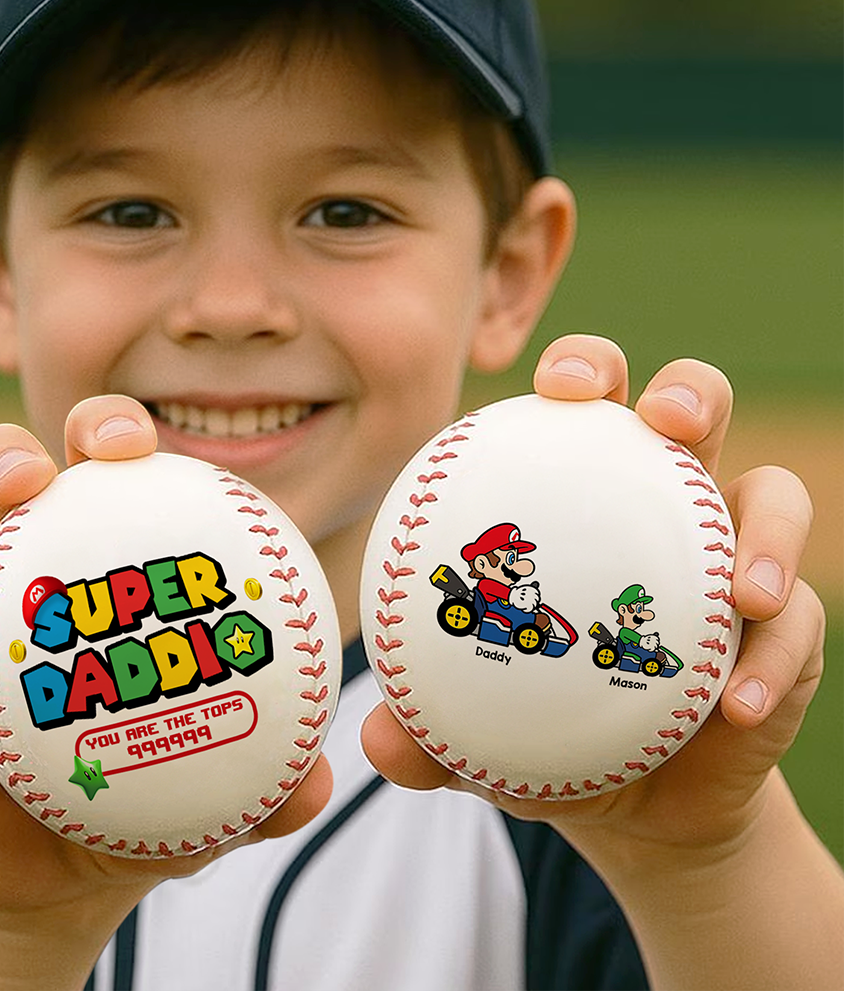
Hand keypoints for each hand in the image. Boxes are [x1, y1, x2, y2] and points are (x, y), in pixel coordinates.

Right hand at [0, 396, 332, 937]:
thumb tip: (318, 784)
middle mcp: (32, 571)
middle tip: (29, 485)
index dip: (112, 432)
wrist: (71, 861)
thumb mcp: (222, 784)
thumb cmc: (159, 787)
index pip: (106, 469)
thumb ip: (268, 779)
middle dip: (4, 458)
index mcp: (109, 558)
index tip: (136, 448)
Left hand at [362, 335, 824, 856]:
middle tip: (662, 421)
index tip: (554, 386)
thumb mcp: (478, 734)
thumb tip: (376, 739)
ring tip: (740, 590)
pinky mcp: (784, 631)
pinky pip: (795, 627)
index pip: (587, 410)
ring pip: (775, 497)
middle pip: (693, 410)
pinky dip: (772, 660)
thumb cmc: (545, 732)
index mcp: (585, 500)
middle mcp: (663, 510)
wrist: (634, 800)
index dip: (580, 371)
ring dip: (766, 528)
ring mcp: (731, 562)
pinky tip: (735, 705)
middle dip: (686, 393)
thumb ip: (429, 731)